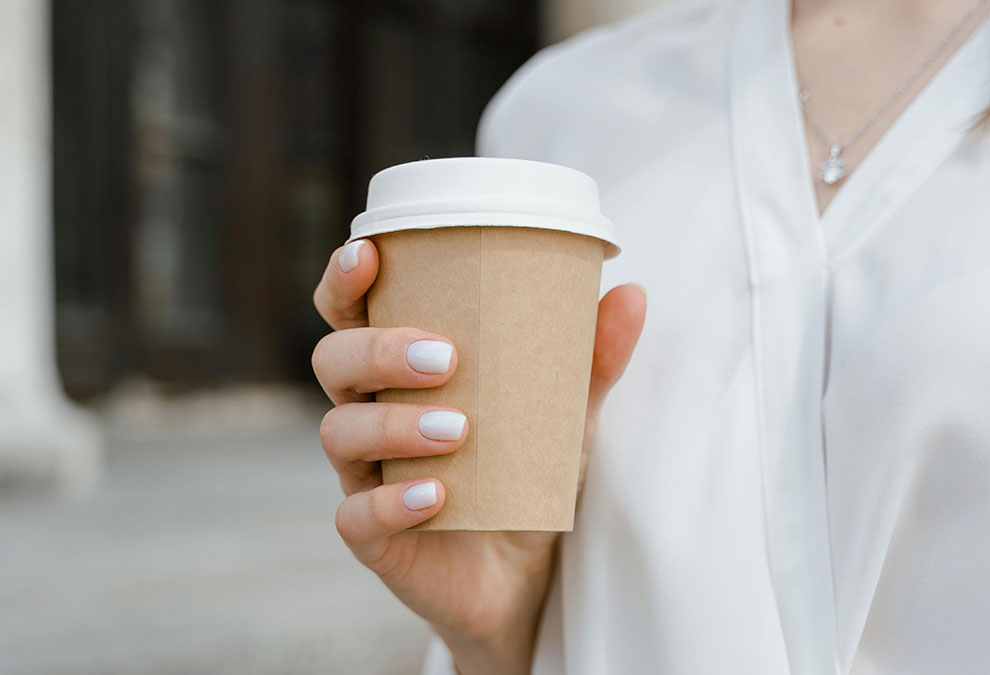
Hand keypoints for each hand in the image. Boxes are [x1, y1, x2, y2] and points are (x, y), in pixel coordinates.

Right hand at [312, 240, 645, 674]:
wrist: (527, 575)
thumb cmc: (528, 473)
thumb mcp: (566, 414)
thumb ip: (593, 359)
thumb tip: (633, 294)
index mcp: (400, 371)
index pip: (350, 313)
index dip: (344, 280)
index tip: (369, 253)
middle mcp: (371, 414)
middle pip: (334, 362)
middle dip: (379, 350)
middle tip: (446, 358)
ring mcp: (366, 476)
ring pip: (340, 432)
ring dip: (394, 423)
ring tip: (458, 429)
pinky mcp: (375, 538)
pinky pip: (357, 517)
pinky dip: (391, 502)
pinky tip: (436, 495)